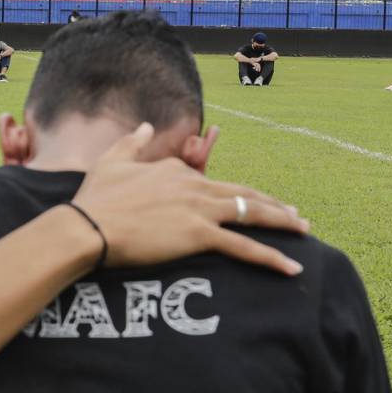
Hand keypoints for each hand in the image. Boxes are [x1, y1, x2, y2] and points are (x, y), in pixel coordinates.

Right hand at [73, 124, 308, 275]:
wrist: (89, 227)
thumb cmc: (95, 199)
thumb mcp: (111, 162)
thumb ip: (132, 142)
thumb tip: (144, 125)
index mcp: (174, 170)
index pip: (208, 180)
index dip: (226, 193)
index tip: (240, 202)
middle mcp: (193, 185)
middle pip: (242, 194)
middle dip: (272, 204)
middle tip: (293, 214)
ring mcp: (199, 209)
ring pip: (251, 213)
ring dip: (281, 222)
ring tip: (303, 230)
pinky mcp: (200, 234)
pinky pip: (245, 247)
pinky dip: (272, 257)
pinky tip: (292, 267)